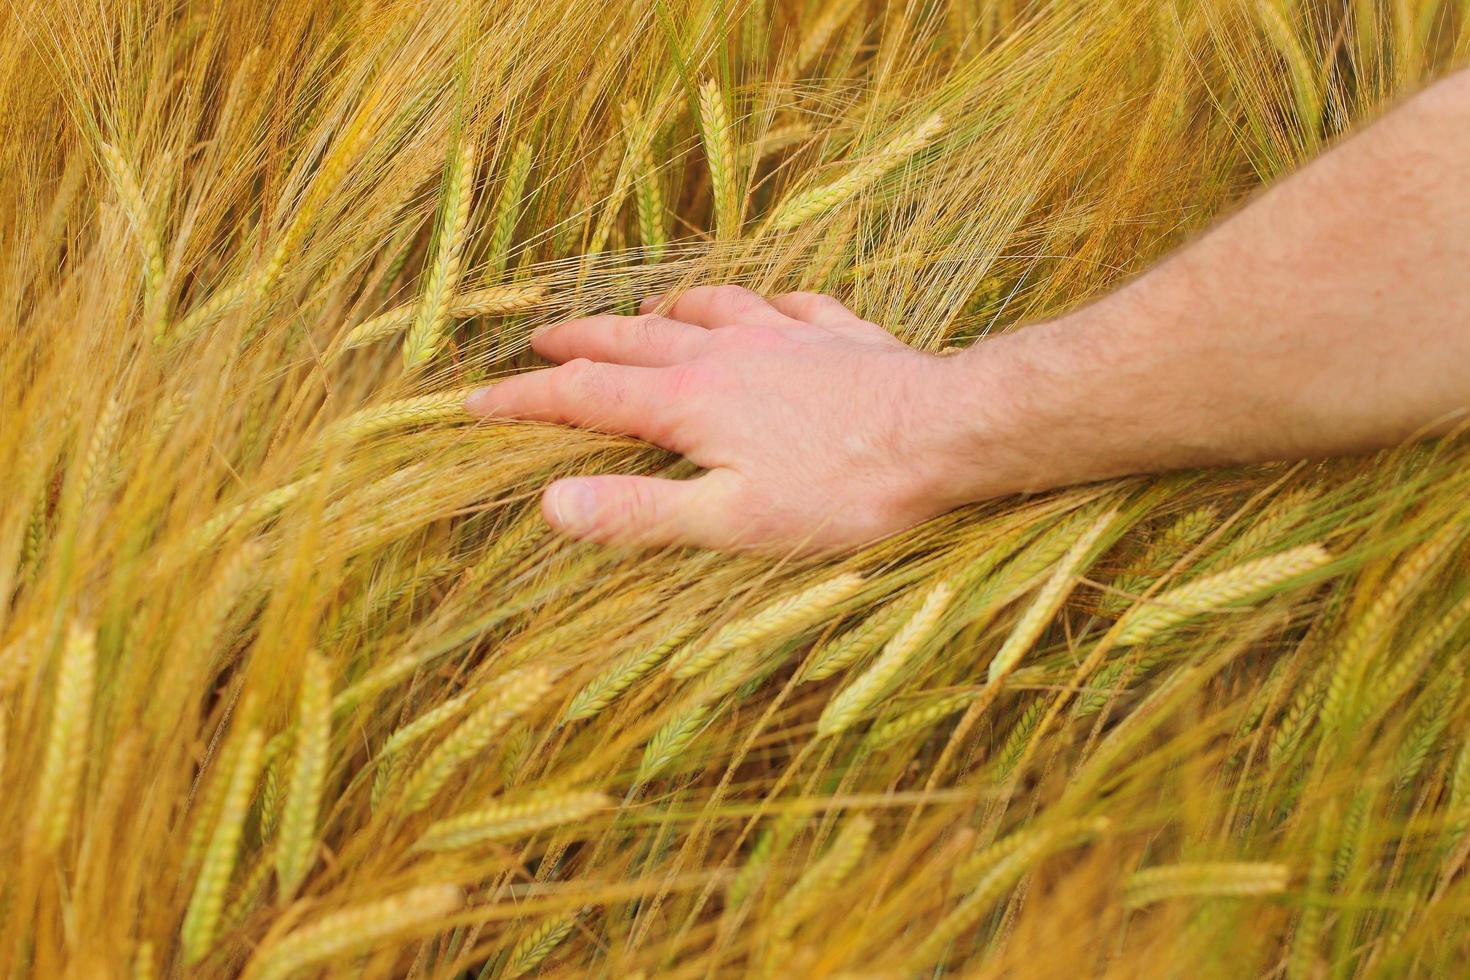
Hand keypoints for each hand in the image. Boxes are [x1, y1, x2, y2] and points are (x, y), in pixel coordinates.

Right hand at [465, 285, 991, 553]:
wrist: (945, 434)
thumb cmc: (842, 490)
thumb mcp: (732, 521)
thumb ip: (641, 512)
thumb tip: (552, 503)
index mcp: (689, 402)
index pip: (585, 394)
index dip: (525, 400)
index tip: (474, 401)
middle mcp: (726, 353)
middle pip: (632, 338)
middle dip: (576, 340)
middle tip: (537, 339)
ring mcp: (783, 334)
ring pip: (705, 307)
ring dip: (661, 309)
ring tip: (642, 312)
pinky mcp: (836, 332)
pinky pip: (783, 304)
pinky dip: (757, 304)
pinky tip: (764, 309)